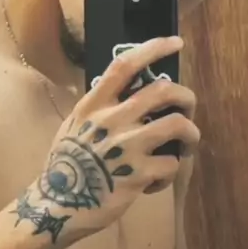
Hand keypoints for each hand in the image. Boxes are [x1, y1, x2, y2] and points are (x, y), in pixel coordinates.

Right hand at [19, 37, 199, 248]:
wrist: (57, 205)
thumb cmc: (65, 166)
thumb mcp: (75, 126)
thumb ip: (99, 109)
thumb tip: (127, 94)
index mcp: (94, 105)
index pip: (125, 65)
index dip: (154, 48)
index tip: (176, 43)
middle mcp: (111, 120)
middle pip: (163, 91)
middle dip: (186, 96)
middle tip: (187, 107)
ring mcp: (126, 147)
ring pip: (178, 125)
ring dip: (190, 133)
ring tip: (186, 143)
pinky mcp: (138, 174)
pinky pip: (172, 164)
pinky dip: (170, 172)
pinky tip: (156, 180)